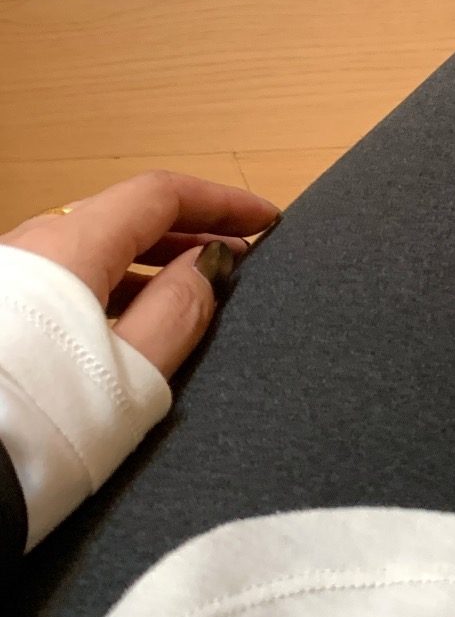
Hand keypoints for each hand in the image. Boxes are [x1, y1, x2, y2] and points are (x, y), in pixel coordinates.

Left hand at [1, 171, 281, 377]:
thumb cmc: (51, 422)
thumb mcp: (137, 372)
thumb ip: (181, 308)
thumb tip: (211, 264)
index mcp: (72, 246)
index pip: (159, 194)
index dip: (220, 202)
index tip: (266, 220)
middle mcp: (30, 246)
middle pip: (120, 216)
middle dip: (186, 230)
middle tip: (236, 258)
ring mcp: (3, 279)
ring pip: (86, 247)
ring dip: (145, 259)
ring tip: (189, 291)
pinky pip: (58, 277)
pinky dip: (106, 283)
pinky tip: (125, 322)